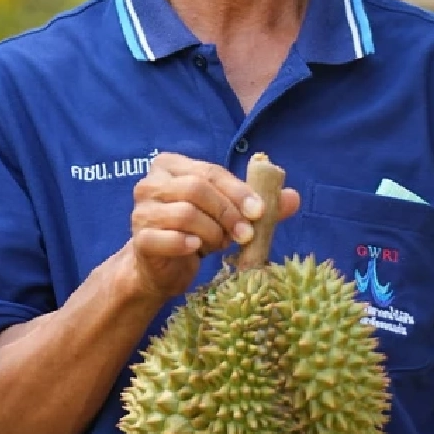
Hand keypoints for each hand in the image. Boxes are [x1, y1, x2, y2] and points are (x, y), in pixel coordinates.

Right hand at [127, 153, 299, 300]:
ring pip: (185, 214)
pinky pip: (166, 238)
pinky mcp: (140, 238)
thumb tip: (294, 198)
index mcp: (172, 165)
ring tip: (218, 245)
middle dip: (228, 213)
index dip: (238, 191)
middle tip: (245, 235)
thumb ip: (257, 204)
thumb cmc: (198, 232)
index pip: (210, 171)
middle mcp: (151, 183)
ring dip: (212, 233)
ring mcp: (141, 210)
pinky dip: (187, 244)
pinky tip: (197, 250)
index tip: (260, 212)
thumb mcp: (229, 215)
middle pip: (197, 189)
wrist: (163, 268)